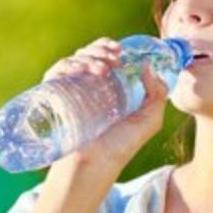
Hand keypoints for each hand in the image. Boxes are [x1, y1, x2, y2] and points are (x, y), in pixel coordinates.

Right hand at [43, 37, 169, 180]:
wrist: (97, 164)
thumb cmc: (121, 146)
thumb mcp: (150, 120)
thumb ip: (157, 93)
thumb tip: (147, 65)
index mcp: (108, 88)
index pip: (104, 58)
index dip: (110, 48)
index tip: (121, 50)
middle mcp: (88, 87)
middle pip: (88, 54)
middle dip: (101, 49)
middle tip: (115, 58)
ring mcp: (70, 91)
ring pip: (74, 60)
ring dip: (89, 57)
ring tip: (104, 68)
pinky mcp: (55, 96)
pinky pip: (57, 71)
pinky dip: (70, 65)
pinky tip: (86, 71)